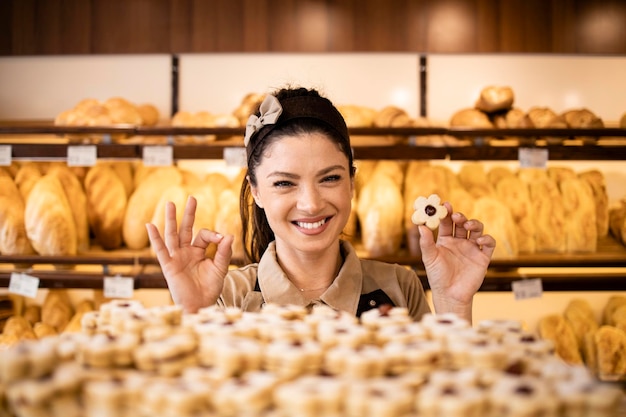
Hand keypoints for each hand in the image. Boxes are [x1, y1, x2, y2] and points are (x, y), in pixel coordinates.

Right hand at [146, 196, 233, 312]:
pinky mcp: (169, 266)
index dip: (213, 234)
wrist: (200, 305)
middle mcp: (186, 252)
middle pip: (186, 229)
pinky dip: (155, 239)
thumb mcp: (220, 269)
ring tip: (170, 203)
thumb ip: (224, 253)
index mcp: (198, 251)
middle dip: (189, 214)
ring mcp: (176, 258)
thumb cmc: (209, 288)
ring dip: (171, 220)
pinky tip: (150, 226)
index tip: (222, 239)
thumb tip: (229, 235)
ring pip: (173, 235)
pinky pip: (161, 251)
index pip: (204, 235)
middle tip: (192, 198)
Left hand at [418, 201, 495, 321]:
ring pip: (476, 230)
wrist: (450, 295)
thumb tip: (420, 226)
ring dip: (474, 224)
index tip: (444, 204)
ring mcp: (472, 248)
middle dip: (460, 217)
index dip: (446, 213)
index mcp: (446, 240)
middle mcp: (459, 242)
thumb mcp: (429, 258)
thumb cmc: (437, 277)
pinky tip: (479, 239)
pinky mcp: (483, 257)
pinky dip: (486, 238)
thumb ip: (426, 243)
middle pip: (462, 223)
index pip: (447, 222)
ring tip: (467, 226)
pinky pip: (488, 244)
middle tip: (456, 216)